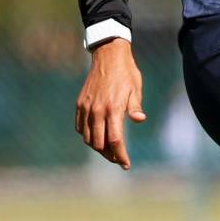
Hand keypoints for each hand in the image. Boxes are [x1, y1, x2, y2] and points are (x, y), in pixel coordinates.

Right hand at [75, 39, 146, 168]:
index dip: (120, 155)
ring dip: (97, 148)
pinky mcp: (80, 104)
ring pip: (87, 138)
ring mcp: (86, 107)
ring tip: (109, 151)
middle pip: (99, 144)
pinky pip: (80, 127)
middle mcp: (97, 110)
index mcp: (113, 108)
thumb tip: (139, 119)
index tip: (126, 164)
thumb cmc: (126, 73)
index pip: (115, 140)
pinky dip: (87, 136)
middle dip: (109, 155)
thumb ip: (135, 106)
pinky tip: (96, 137)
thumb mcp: (135, 89)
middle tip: (118, 159)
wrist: (108, 56)